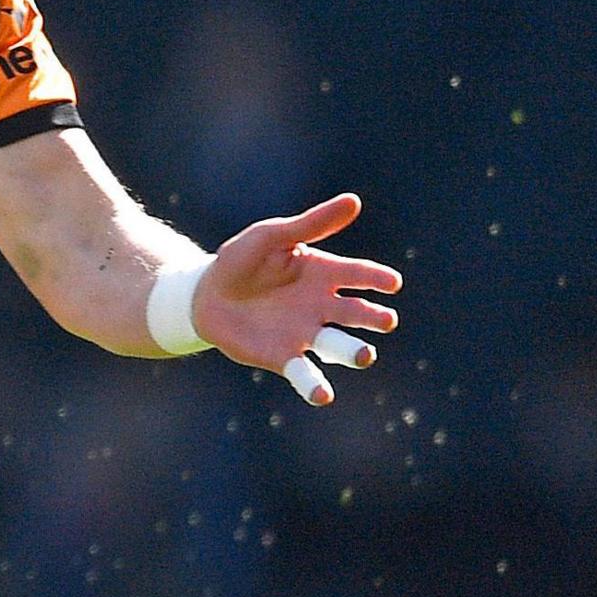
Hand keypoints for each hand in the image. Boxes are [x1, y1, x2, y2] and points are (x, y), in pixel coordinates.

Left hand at [196, 193, 401, 405]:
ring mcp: (305, 333)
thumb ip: (311, 224)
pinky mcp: (283, 357)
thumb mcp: (273, 236)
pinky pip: (304, 373)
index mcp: (323, 273)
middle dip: (372, 317)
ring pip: (338, 345)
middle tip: (384, 320)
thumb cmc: (242, 261)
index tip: (391, 282)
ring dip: (353, 351)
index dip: (375, 278)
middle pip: (355, 313)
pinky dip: (314, 385)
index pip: (357, 274)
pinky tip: (323, 396)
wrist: (205, 294)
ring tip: (364, 355)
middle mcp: (322, 306)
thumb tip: (354, 201)